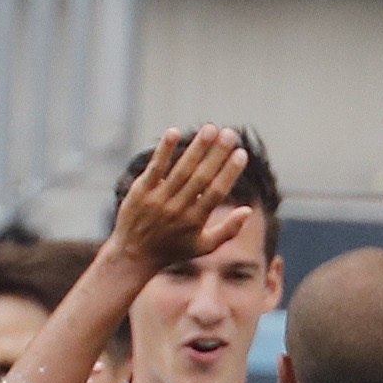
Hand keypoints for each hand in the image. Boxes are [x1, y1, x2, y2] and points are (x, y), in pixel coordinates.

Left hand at [106, 127, 252, 274]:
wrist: (134, 254)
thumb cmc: (174, 250)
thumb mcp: (205, 246)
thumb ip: (228, 230)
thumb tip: (249, 210)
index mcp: (196, 221)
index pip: (216, 192)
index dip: (229, 172)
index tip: (241, 154)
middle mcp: (178, 209)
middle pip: (201, 177)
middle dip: (217, 154)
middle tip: (229, 134)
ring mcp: (158, 199)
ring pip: (181, 169)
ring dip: (197, 148)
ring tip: (210, 129)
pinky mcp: (140, 191)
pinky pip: (155, 168)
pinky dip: (165, 150)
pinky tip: (174, 132)